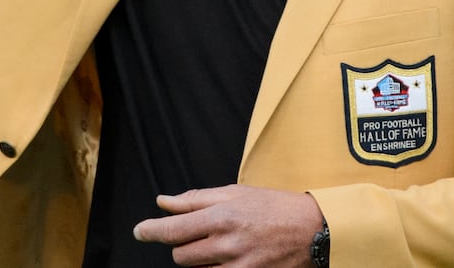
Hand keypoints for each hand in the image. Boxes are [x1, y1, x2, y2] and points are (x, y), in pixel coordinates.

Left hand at [132, 184, 322, 266]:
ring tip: (220, 246)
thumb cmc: (273, 207)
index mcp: (221, 214)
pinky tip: (226, 260)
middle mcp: (226, 242)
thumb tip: (163, 202)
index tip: (140, 232)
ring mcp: (237, 266)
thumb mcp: (235, 192)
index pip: (173, 229)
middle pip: (180, 255)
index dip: (151, 231)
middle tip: (201, 235)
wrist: (314, 230)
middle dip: (182, 246)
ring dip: (198, 260)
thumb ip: (195, 199)